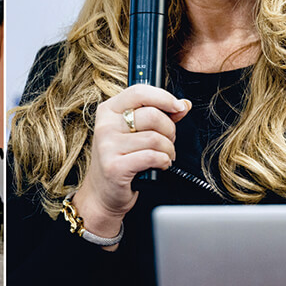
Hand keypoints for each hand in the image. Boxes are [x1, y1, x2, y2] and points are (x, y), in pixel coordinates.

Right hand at [72, 86, 191, 239]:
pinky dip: (164, 162)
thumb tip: (183, 105)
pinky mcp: (115, 166)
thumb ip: (158, 115)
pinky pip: (153, 157)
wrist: (103, 193)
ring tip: (163, 156)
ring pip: (156, 138)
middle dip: (170, 130)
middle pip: (152, 115)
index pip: (139, 92)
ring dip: (168, 150)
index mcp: (108, 110)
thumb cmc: (121, 159)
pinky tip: (159, 165)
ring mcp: (107, 146)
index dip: (164, 97)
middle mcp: (105, 125)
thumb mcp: (134, 132)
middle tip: (167, 141)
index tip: (178, 107)